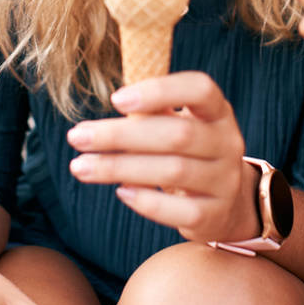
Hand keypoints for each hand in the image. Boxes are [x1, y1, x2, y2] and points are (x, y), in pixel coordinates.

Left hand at [68, 72, 257, 243]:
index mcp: (216, 111)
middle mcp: (228, 142)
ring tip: (80, 166)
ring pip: (173, 171)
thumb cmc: (184, 151)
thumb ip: (145, 115)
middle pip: (176, 134)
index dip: (159, 91)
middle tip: (75, 137)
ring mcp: (226, 181)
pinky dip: (146, 200)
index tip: (114, 99)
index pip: (200, 89)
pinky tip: (120, 192)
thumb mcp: (172, 124)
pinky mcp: (216, 215)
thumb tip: (95, 123)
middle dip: (119, 135)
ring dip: (119, 168)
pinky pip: (180, 210)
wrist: (225, 202)